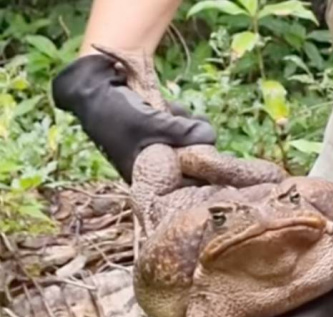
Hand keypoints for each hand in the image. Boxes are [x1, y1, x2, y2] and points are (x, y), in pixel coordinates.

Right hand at [51, 53, 215, 182]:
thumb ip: (184, 133)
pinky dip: (179, 117)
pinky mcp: (156, 129)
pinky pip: (178, 128)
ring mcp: (154, 146)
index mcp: (145, 175)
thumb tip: (211, 137)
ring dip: (188, 124)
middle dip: (196, 139)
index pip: (184, 182)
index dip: (200, 166)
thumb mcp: (152, 124)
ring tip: (177, 110)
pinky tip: (173, 106)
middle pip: (189, 160)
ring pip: (187, 141)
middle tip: (197, 121)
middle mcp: (151, 165)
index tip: (208, 148)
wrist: (90, 88)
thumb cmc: (117, 113)